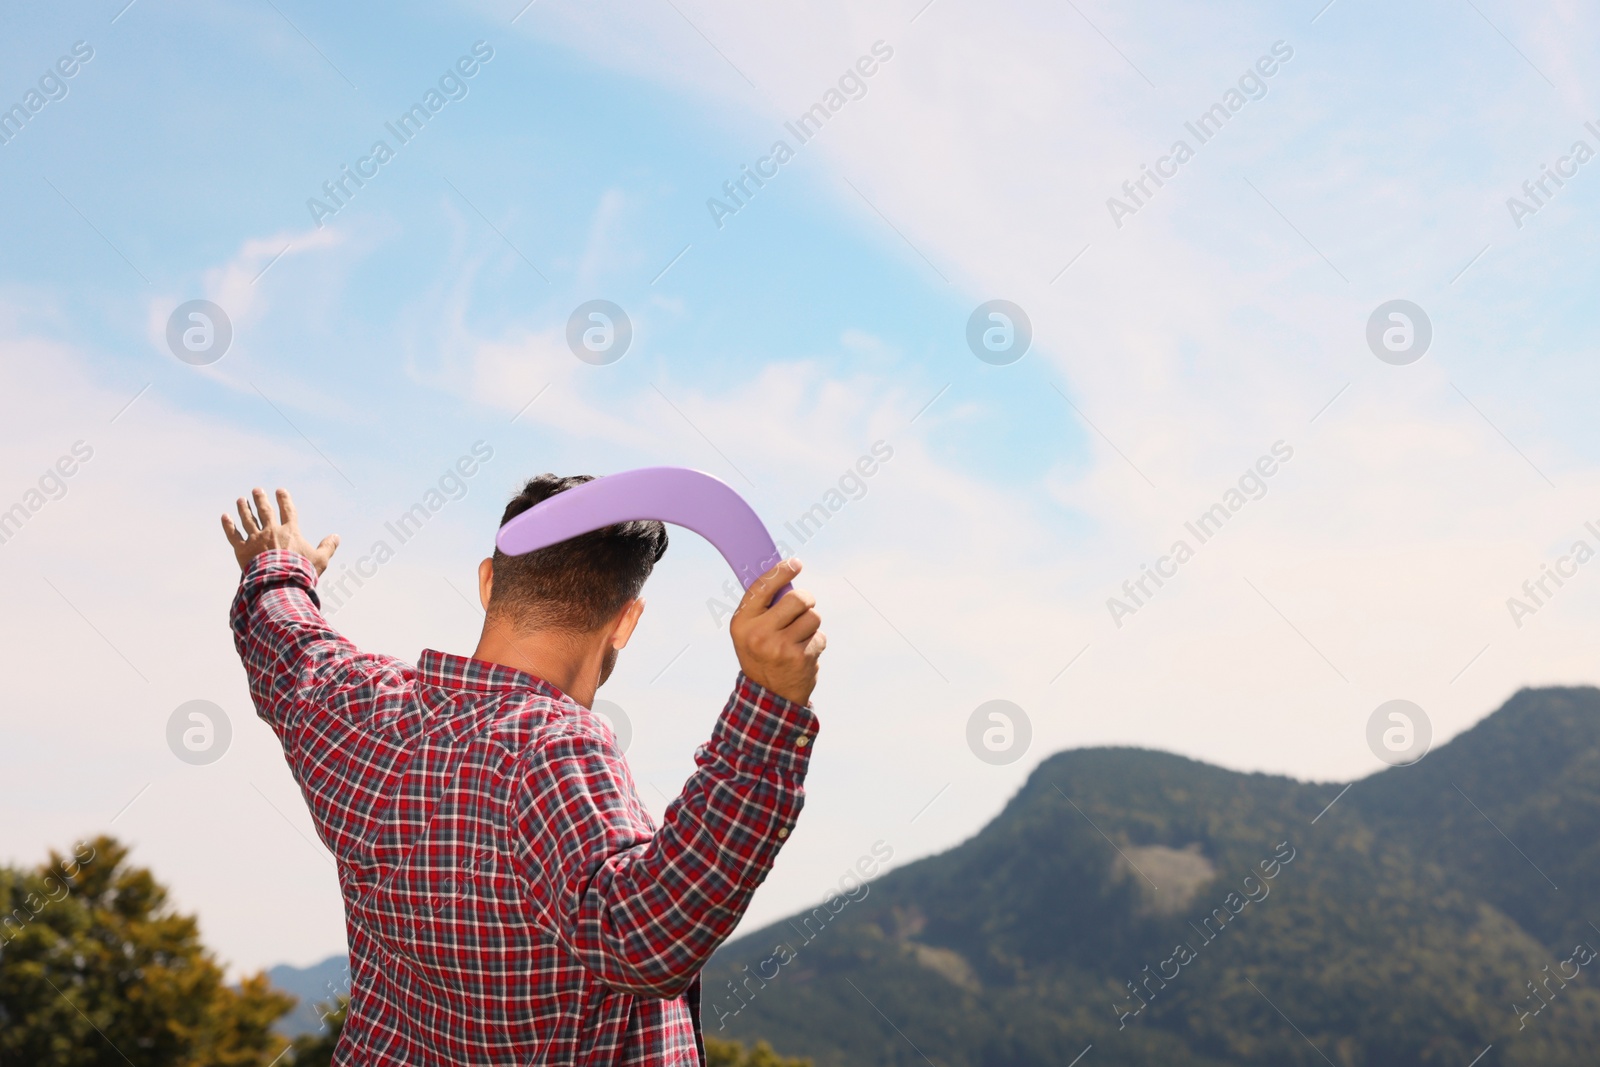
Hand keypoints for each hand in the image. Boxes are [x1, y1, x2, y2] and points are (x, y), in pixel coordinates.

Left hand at [221, 487, 339, 574]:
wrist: (280, 582)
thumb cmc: (302, 571)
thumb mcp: (320, 560)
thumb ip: (328, 547)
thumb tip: (336, 536)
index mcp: (290, 532)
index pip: (288, 511)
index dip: (284, 499)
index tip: (280, 490)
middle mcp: (272, 531)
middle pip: (265, 511)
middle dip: (260, 499)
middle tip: (256, 490)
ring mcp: (256, 540)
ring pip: (248, 520)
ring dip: (243, 509)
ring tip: (240, 500)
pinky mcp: (243, 550)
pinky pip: (233, 535)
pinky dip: (228, 526)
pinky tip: (224, 516)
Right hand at [730, 559, 824, 705]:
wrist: (769, 697)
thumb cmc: (761, 655)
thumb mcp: (750, 632)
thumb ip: (764, 607)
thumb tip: (785, 576)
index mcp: (742, 623)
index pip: (762, 587)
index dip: (781, 571)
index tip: (795, 563)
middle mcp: (759, 634)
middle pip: (797, 599)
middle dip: (806, 601)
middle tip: (804, 607)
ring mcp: (781, 647)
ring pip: (813, 617)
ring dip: (811, 626)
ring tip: (798, 639)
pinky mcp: (801, 658)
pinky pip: (820, 637)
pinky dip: (816, 644)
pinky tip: (803, 655)